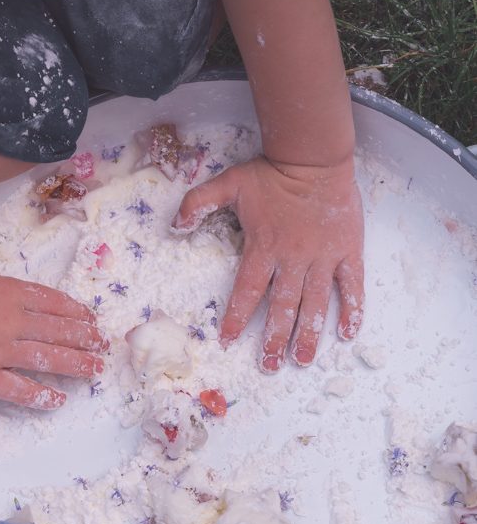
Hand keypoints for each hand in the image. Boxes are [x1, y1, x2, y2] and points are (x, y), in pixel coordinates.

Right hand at [0, 255, 106, 407]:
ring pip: (50, 359)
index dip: (75, 312)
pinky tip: (58, 400)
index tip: (90, 319)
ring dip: (77, 365)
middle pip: (59, 331)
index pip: (53, 303)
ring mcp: (1, 352)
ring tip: (95, 371)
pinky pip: (20, 390)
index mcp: (9, 293)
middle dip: (85, 339)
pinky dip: (41, 396)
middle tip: (102, 346)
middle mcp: (13, 322)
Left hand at [173, 156, 363, 371]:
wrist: (314, 158)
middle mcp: (292, 259)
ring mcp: (322, 257)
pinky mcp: (347, 252)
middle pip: (281, 307)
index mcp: (263, 248)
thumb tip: (173, 225)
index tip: (228, 340)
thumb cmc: (271, 173)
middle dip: (273, 339)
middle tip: (268, 365)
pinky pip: (351, 286)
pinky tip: (347, 334)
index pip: (246, 291)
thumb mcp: (228, 183)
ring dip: (308, 334)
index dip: (235, 317)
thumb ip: (198, 203)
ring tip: (302, 360)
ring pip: (314, 303)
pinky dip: (351, 310)